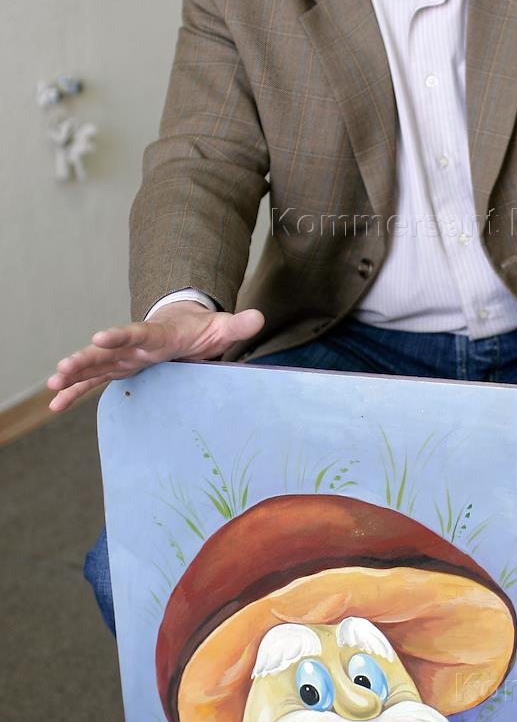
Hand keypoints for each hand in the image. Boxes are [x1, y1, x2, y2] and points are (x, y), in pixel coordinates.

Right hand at [47, 301, 263, 411]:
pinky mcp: (120, 368)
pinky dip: (75, 391)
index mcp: (158, 334)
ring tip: (52, 387)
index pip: (137, 333)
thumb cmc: (203, 328)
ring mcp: (125, 356)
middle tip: (62, 369)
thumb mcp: (222, 326)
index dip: (120, 334)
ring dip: (75, 375)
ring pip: (96, 366)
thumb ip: (238, 324)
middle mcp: (135, 344)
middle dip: (85, 359)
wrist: (185, 324)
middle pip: (108, 351)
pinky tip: (55, 404)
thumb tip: (259, 316)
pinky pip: (94, 381)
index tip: (100, 336)